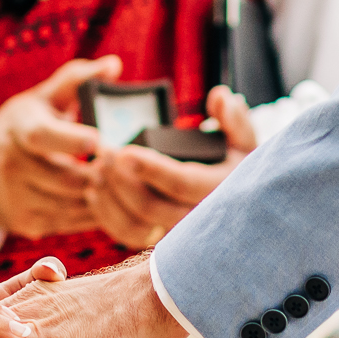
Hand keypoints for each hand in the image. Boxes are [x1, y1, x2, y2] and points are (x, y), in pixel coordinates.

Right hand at [0, 56, 117, 237]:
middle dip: (102, 173)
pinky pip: (71, 223)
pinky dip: (92, 213)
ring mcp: (16, 198)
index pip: (42, 136)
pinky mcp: (25, 224)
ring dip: (102, 195)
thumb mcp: (44, 98)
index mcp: (20, 129)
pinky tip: (105, 199)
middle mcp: (12, 165)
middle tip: (128, 166)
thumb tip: (113, 66)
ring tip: (121, 181)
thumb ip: (78, 80)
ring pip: (73, 204)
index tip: (99, 139)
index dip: (72, 140)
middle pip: (69, 178)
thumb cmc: (23, 125)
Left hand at [85, 87, 257, 247]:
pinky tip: (95, 191)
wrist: (237, 204)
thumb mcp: (244, 140)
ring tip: (96, 168)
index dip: (152, 168)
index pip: (182, 183)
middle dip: (121, 180)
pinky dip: (107, 216)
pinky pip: (127, 235)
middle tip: (103, 153)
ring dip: (110, 197)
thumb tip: (220, 97)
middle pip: (151, 207)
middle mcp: (199, 220)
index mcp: (220, 190)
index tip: (124, 151)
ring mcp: (177, 235)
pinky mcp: (158, 240)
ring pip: (135, 225)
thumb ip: (235, 118)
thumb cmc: (233, 163)